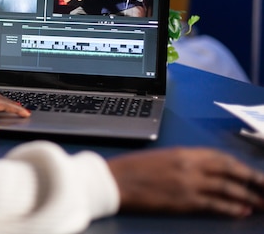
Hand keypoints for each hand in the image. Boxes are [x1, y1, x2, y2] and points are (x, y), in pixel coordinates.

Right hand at [107, 147, 263, 217]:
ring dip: (248, 197)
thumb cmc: (133, 169)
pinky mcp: (184, 200)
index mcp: (183, 152)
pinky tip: (242, 211)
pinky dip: (230, 208)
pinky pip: (214, 204)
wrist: (115, 180)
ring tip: (263, 204)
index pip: (220, 157)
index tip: (253, 174)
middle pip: (230, 171)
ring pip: (227, 188)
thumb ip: (184, 163)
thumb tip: (205, 174)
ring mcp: (188, 183)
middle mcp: (190, 165)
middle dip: (253, 180)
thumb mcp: (161, 158)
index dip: (240, 166)